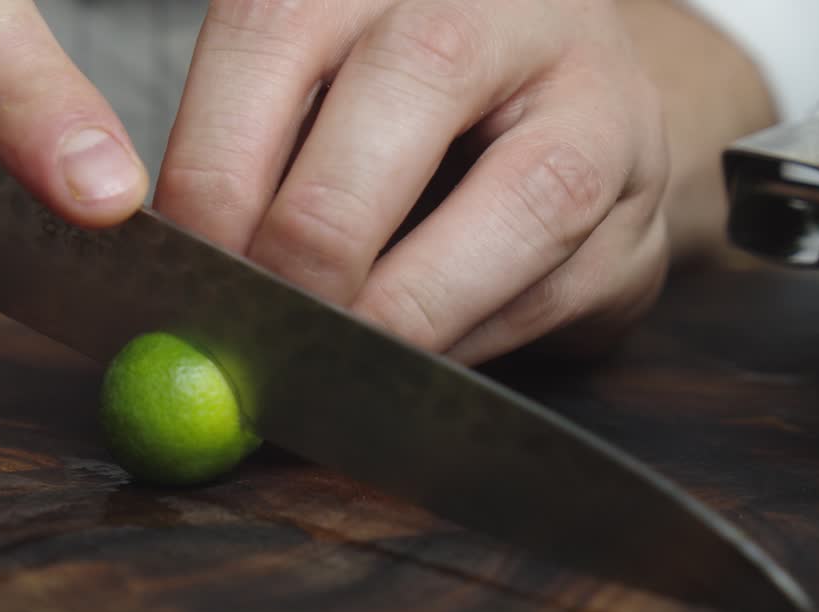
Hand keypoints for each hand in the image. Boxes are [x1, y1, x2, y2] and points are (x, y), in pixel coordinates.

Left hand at [155, 0, 670, 364]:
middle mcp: (483, 4)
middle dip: (308, 257)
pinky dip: (469, 340)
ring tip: (333, 367)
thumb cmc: (397, 100)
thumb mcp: (308, 88)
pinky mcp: (641, 181)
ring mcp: (587, 87)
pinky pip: (557, 284)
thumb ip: (244, 158)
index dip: (211, 185)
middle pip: (392, 117)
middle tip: (255, 341)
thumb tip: (177, 273)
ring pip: (516, 207)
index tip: (181, 283)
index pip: (263, 48)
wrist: (564, 81)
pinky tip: (412, 360)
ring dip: (406, 314)